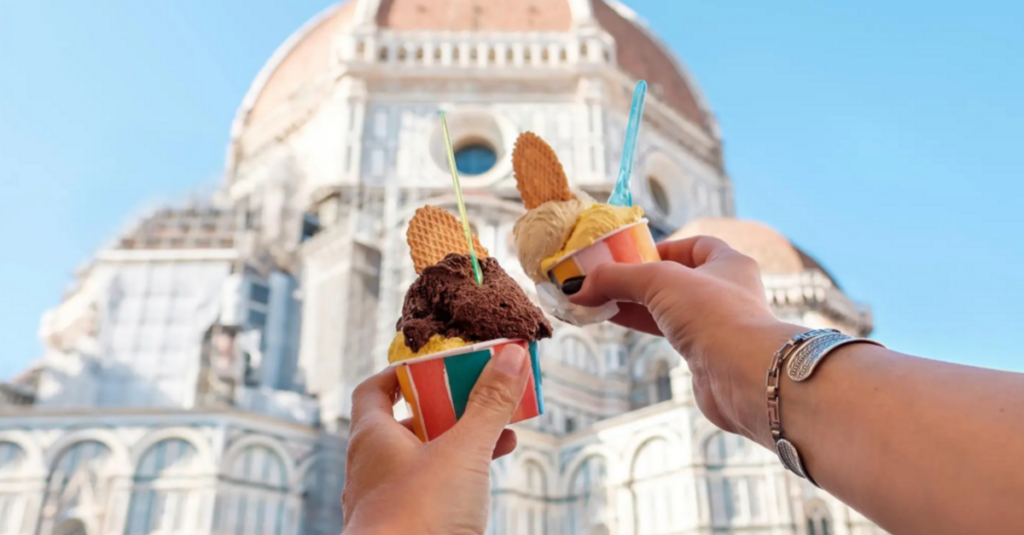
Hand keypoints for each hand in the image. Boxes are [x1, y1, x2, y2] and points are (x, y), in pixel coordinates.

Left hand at [342, 344, 531, 534]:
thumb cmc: (418, 516)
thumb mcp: (463, 451)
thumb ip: (489, 404)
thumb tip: (510, 356)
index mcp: (372, 437)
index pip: (376, 389)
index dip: (405, 373)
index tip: (441, 366)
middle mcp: (372, 468)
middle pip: (407, 423)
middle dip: (449, 408)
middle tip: (484, 397)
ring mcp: (385, 502)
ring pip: (423, 460)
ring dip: (460, 444)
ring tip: (503, 435)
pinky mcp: (406, 528)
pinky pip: (431, 492)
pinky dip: (459, 478)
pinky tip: (487, 480)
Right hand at [568, 237, 800, 442]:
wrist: (745, 376)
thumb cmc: (714, 315)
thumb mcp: (659, 281)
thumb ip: (617, 278)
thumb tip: (578, 287)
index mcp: (729, 263)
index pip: (693, 246)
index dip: (661, 247)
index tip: (630, 255)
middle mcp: (726, 291)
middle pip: (673, 278)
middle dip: (636, 278)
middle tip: (601, 280)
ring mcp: (716, 325)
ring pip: (667, 308)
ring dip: (634, 304)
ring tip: (596, 301)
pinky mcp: (704, 355)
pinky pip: (666, 333)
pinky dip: (641, 325)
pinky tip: (615, 321)